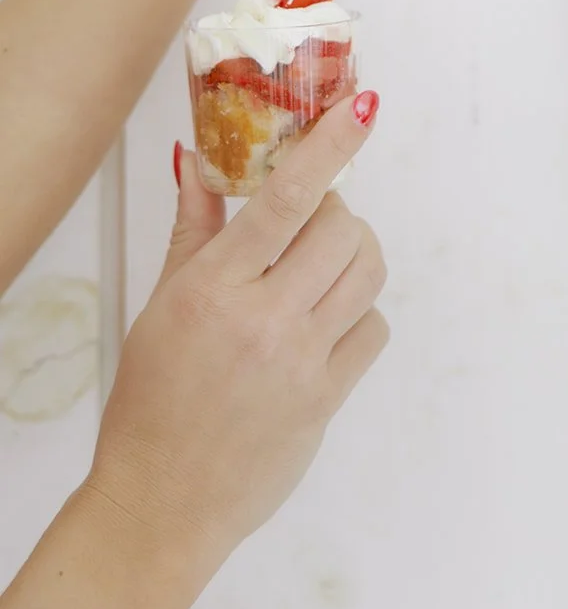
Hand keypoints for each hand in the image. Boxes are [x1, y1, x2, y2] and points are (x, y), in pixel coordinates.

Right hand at [85, 90, 387, 579]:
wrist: (161, 501)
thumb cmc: (153, 398)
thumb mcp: (163, 303)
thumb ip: (195, 226)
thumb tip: (201, 158)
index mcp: (215, 287)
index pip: (287, 199)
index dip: (331, 146)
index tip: (365, 107)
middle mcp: (264, 319)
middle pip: (341, 229)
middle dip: (335, 211)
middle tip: (312, 220)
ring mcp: (302, 361)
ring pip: (368, 272)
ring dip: (355, 254)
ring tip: (324, 264)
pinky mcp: (328, 398)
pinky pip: (373, 327)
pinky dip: (360, 311)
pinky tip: (328, 319)